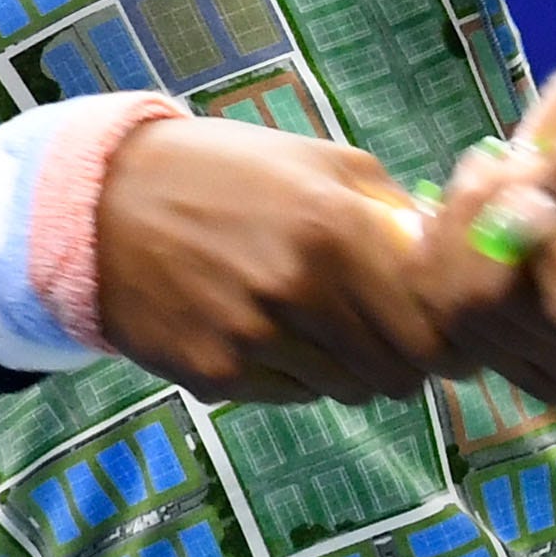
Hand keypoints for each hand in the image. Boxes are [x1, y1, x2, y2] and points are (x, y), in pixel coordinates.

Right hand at [97, 116, 443, 403]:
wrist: (104, 202)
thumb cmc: (225, 172)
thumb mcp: (320, 161)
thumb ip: (394, 210)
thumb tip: (451, 257)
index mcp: (336, 230)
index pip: (433, 332)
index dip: (451, 341)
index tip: (448, 334)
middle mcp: (299, 292)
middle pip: (397, 374)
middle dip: (404, 358)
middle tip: (387, 332)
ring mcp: (253, 340)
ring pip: (347, 391)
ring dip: (350, 366)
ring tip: (320, 321)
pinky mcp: (216, 375)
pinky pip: (291, 395)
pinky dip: (297, 374)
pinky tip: (268, 328)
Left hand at [415, 63, 555, 402]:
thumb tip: (531, 211)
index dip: (540, 240)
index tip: (542, 175)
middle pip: (510, 313)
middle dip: (489, 220)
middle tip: (509, 165)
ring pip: (465, 317)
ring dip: (461, 230)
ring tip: (494, 181)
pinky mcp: (512, 369)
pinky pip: (441, 325)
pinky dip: (440, 261)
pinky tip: (468, 218)